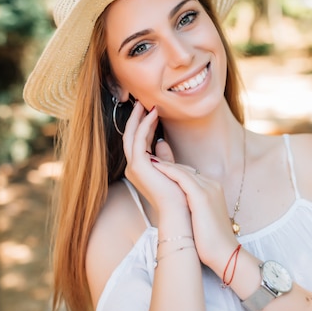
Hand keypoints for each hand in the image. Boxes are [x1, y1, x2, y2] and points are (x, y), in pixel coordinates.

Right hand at [121, 102, 189, 217]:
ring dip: (138, 118)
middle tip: (143, 100)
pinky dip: (144, 125)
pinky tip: (153, 114)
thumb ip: (165, 156)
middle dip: (136, 118)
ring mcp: (133, 167)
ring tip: (145, 103)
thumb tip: (161, 141)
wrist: (180, 210)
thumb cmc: (179, 192)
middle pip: (131, 136)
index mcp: (140, 169)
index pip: (139, 142)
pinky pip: (138, 139)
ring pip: (131, 135)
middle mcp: (133, 168)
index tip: (152, 109)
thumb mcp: (171, 169)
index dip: (144, 124)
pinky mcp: (138, 166)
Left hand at [150, 160, 237, 268]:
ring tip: (147, 158)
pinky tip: (154, 167)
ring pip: (183, 170)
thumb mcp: (200, 218)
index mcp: (213, 189)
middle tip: (147, 157)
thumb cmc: (211, 241)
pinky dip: (167, 170)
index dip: (172, 170)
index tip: (155, 168)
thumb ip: (191, 207)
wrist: (224, 254)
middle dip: (167, 164)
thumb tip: (177, 207)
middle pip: (186, 170)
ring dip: (164, 164)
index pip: (189, 174)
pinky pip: (182, 177)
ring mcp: (209, 189)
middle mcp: (213, 185)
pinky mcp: (202, 196)